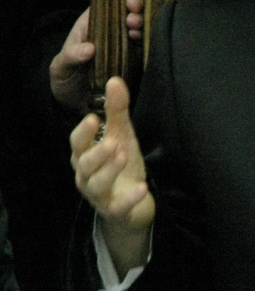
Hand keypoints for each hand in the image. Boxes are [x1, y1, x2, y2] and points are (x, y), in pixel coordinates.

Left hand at [50, 0, 144, 112]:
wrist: (75, 106)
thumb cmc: (65, 79)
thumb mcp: (60, 66)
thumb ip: (71, 55)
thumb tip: (90, 48)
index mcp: (93, 23)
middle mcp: (112, 30)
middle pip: (129, 7)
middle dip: (135, 2)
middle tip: (132, 11)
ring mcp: (126, 44)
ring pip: (141, 23)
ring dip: (141, 20)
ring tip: (135, 25)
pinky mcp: (136, 60)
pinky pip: (148, 45)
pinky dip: (149, 39)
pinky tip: (144, 38)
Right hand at [70, 76, 154, 274]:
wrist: (133, 203)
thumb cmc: (121, 165)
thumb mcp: (121, 136)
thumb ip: (117, 111)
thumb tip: (114, 80)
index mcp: (85, 156)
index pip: (77, 143)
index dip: (83, 132)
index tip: (93, 118)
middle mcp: (86, 175)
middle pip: (84, 164)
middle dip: (96, 153)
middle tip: (112, 142)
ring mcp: (99, 195)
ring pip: (97, 184)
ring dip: (109, 170)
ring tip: (123, 155)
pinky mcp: (114, 211)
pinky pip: (118, 207)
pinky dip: (129, 198)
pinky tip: (142, 189)